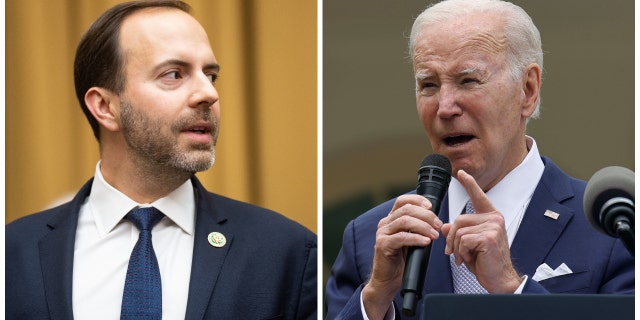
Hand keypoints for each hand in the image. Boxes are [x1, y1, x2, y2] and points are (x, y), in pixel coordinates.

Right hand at [362, 194, 442, 318]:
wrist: (388, 280)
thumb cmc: (400, 261)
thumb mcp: (411, 240)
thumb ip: (418, 228)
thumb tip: (436, 220)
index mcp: (391, 219)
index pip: (402, 201)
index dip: (417, 200)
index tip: (431, 206)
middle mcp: (385, 224)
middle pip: (406, 210)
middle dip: (426, 216)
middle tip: (438, 225)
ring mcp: (382, 234)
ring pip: (404, 221)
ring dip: (423, 226)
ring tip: (434, 235)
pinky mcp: (383, 245)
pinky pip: (402, 237)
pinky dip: (416, 238)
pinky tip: (425, 242)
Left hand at [441, 169, 521, 292]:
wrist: (499, 280)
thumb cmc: (485, 262)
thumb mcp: (467, 244)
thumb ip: (458, 232)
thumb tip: (444, 226)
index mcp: (490, 217)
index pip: (478, 196)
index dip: (469, 184)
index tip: (461, 173)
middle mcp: (493, 218)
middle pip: (458, 220)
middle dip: (452, 239)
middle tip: (457, 253)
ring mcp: (493, 226)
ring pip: (459, 231)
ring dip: (457, 248)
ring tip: (466, 257)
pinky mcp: (489, 237)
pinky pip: (463, 240)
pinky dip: (462, 252)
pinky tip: (471, 259)